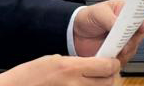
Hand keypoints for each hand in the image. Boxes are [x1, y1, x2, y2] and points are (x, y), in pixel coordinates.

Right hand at [0, 54, 120, 85]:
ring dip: (101, 85)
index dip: (112, 64)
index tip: (111, 62)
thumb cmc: (30, 75)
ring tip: (93, 80)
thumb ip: (77, 62)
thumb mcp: (55, 59)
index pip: (107, 66)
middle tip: (104, 72)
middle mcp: (75, 83)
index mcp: (71, 68)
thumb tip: (95, 64)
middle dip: (110, 76)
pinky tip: (83, 85)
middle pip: (108, 82)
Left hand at [71, 0, 143, 62]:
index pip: (143, 14)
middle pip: (140, 33)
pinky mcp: (118, 51)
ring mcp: (124, 39)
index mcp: (127, 10)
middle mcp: (129, 25)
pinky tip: (112, 58)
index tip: (141, 27)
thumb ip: (111, 19)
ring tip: (116, 52)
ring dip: (127, 51)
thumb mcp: (99, 13)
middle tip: (126, 44)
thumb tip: (122, 26)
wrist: (75, 33)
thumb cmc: (89, 17)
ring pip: (134, 47)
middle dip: (134, 40)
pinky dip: (120, 59)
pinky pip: (125, 57)